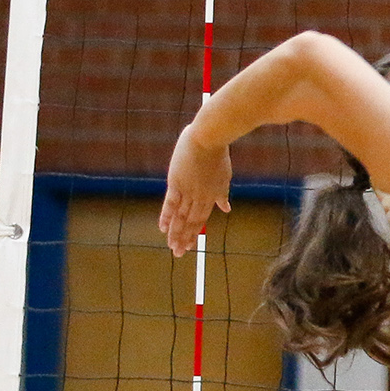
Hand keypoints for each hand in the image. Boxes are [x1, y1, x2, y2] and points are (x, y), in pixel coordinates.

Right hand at [161, 125, 234, 255]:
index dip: (194, 233)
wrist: (209, 137)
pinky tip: (163, 228)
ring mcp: (188, 190)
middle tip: (178, 253)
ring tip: (171, 247)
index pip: (201, 219)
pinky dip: (167, 216)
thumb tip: (227, 209)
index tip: (189, 246)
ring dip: (176, 233)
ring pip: (181, 217)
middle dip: (184, 238)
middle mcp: (200, 196)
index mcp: (212, 195)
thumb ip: (222, 194)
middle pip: (191, 221)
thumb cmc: (217, 153)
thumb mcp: (224, 176)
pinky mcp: (177, 182)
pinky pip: (171, 203)